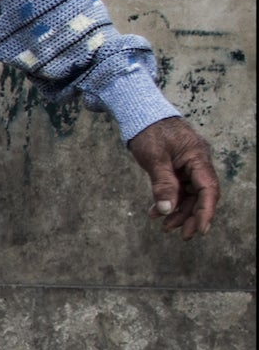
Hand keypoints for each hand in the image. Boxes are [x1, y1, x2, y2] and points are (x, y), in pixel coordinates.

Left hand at [128, 117, 218, 237]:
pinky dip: (168, 200)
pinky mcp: (177, 167)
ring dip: (178, 211)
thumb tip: (167, 209)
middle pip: (201, 195)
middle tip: (182, 236)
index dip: (206, 212)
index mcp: (198, 158)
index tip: (201, 230)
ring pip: (189, 194)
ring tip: (163, 225)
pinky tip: (156, 211)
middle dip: (191, 216)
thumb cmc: (149, 131)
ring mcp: (188, 165)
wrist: (141, 114)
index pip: (208, 190)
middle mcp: (197, 162)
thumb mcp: (154, 158)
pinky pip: (178, 188)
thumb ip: (162, 183)